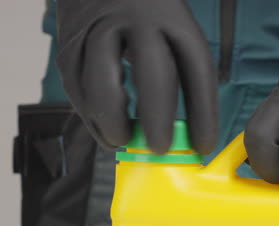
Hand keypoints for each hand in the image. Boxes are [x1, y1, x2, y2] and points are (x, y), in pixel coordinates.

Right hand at [56, 0, 217, 153]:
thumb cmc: (147, 18)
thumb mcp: (173, 32)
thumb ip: (181, 75)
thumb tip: (189, 135)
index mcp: (174, 19)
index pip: (197, 69)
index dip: (203, 113)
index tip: (204, 146)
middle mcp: (138, 20)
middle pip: (151, 72)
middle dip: (157, 118)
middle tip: (160, 149)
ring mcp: (99, 28)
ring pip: (100, 80)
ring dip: (112, 120)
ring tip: (123, 141)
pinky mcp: (69, 42)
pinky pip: (76, 86)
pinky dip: (90, 114)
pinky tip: (104, 127)